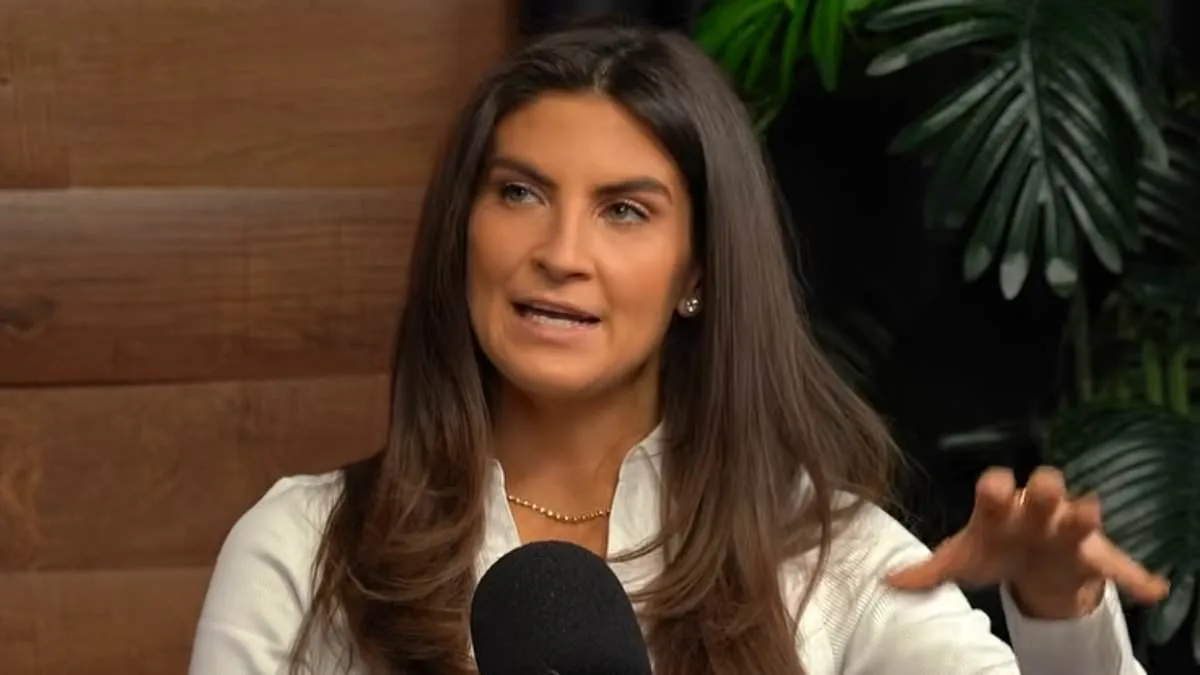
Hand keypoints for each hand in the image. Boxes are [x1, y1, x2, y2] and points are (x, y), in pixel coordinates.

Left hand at [886, 466, 1169, 618]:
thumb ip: (928, 571)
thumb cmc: (994, 549)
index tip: (994, 487)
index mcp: (1001, 509)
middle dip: (1045, 490)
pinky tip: (1153, 589)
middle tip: (1046, 489)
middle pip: (1044, 491)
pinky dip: (1138, 578)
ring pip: (1081, 516)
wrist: (1032, 563)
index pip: (996, 490)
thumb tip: (886, 583)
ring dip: (1085, 514)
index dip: (996, 488)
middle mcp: (1036, 510)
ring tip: (1090, 513)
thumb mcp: (962, 560)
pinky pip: (1120, 566)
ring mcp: (1067, 530)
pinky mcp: (1094, 555)